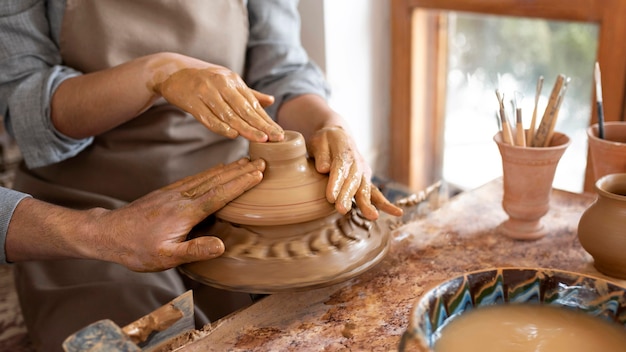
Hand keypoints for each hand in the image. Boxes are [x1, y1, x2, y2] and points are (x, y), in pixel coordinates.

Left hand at [93, 158, 265, 271]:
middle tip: (262, 161)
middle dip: (241, 171)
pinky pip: (196, 178)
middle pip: (217, 180)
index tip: (259, 173)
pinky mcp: (168, 192)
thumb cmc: (136, 249)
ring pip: (207, 176)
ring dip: (229, 169)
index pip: (219, 194)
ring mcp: (174, 193)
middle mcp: (182, 197)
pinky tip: (218, 171)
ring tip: (246, 162)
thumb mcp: (165, 258)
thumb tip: (221, 245)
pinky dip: (212, 172)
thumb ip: (194, 250)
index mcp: (185, 212)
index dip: (241, 183)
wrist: (108, 233)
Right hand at [153, 65, 283, 141]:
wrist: (171, 72)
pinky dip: (220, 127)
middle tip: (275, 138)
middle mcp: (221, 84)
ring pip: (228, 114)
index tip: (279, 133)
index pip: (253, 104)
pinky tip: (233, 135)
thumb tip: (271, 101)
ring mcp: (206, 93)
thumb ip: (248, 93)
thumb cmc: (204, 80)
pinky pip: (208, 117)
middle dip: (261, 125)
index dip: (266, 120)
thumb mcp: (227, 81)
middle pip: (244, 109)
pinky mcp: (192, 102)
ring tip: (260, 139)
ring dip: (245, 128)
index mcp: (232, 80)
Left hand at [307, 127, 402, 219]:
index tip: (330, 197)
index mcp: (344, 151)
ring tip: (372, 216)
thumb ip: (321, 155)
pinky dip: (385, 204)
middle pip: (352, 181)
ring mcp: (364, 172)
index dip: (336, 183)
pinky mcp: (366, 181)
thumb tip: (323, 168)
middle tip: (342, 209)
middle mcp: (357, 163)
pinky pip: (376, 194)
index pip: (340, 168)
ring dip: (367, 203)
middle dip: (348, 196)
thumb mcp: (319, 141)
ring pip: (365, 189)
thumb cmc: (325, 141)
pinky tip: (397, 213)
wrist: (338, 136)